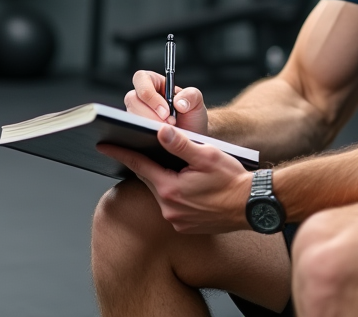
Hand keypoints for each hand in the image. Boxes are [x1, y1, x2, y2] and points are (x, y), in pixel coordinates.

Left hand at [98, 124, 251, 233]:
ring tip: (176, 167)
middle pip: (149, 179)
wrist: (253, 207)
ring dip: (164, 180)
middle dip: (147, 164)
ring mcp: (176, 220)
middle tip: (144, 149)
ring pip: (161, 193)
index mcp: (171, 188)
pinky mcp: (185, 227)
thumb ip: (181, 144)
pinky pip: (171, 207)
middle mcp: (169, 208)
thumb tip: (160, 131)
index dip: (121, 153)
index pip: (139, 165)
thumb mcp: (208, 155)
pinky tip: (187, 186)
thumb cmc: (233, 180)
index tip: (104, 145)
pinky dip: (174, 194)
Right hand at [125, 69, 207, 133]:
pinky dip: (145, 136)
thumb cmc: (192, 115)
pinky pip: (133, 131)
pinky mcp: (135, 129)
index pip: (141, 79)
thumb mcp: (196, 101)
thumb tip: (178, 102)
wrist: (192, 136)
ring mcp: (136, 113)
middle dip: (150, 115)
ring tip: (167, 132)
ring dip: (148, 126)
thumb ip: (191, 96)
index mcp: (153, 82)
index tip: (166, 112)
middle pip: (133, 100)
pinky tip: (159, 141)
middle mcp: (141, 97)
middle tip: (169, 125)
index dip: (150, 96)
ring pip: (131, 117)